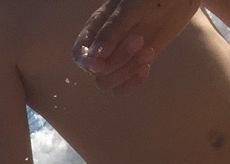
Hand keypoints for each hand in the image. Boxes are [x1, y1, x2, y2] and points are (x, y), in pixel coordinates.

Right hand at [73, 0, 199, 91]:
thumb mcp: (130, 9)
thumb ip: (111, 32)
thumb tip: (93, 62)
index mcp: (96, 29)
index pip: (80, 54)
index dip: (86, 62)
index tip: (99, 64)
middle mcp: (104, 47)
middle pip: (97, 73)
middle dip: (117, 61)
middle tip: (139, 40)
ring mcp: (118, 59)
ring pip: (108, 82)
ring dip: (127, 71)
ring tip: (148, 52)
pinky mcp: (133, 66)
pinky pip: (123, 88)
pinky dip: (133, 83)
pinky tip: (147, 67)